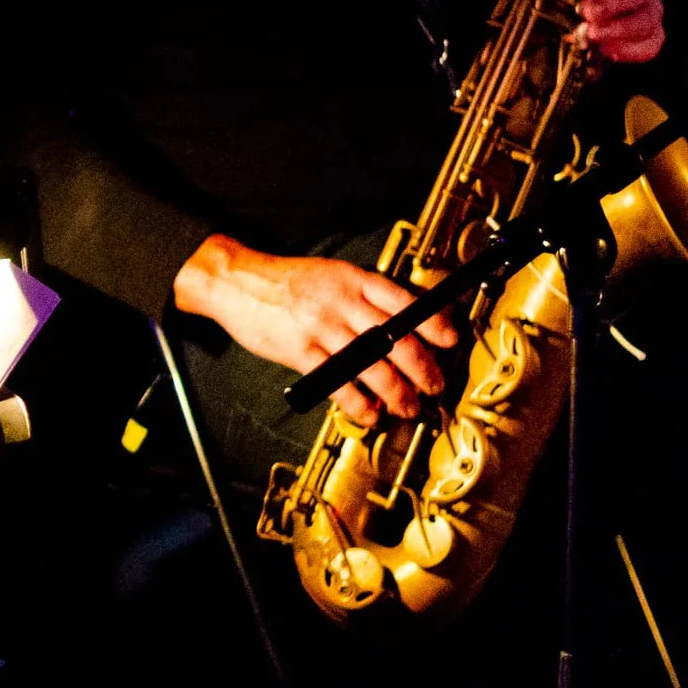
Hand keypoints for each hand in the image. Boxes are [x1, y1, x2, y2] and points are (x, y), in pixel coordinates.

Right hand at [173, 234, 460, 426]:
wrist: (236, 282)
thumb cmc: (283, 280)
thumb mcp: (330, 273)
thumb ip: (363, 294)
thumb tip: (399, 319)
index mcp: (353, 280)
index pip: (404, 302)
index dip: (433, 323)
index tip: (451, 340)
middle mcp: (343, 304)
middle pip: (396, 339)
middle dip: (423, 367)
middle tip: (434, 384)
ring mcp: (322, 329)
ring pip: (373, 365)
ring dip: (398, 392)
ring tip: (408, 407)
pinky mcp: (301, 352)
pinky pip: (338, 382)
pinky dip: (359, 403)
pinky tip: (369, 413)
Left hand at [534, 0, 664, 63]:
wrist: (576, 29)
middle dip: (616, 0)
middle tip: (586, 9)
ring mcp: (648, 13)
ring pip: (648, 18)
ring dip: (620, 27)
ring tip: (592, 33)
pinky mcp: (648, 40)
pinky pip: (651, 45)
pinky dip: (630, 50)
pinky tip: (607, 51)